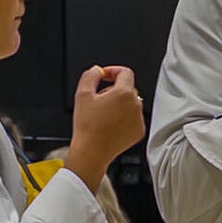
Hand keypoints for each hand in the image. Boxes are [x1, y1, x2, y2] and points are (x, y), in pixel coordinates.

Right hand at [65, 65, 144, 188]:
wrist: (92, 152)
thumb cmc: (87, 127)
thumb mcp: (82, 95)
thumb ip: (90, 76)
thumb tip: (96, 70)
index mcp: (124, 93)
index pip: (125, 72)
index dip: (113, 71)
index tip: (105, 76)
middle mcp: (135, 105)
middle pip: (127, 88)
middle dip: (113, 90)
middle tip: (98, 100)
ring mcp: (139, 119)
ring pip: (130, 103)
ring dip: (118, 104)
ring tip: (103, 115)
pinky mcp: (139, 131)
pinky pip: (133, 118)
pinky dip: (123, 118)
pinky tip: (110, 125)